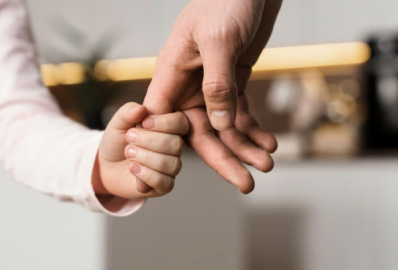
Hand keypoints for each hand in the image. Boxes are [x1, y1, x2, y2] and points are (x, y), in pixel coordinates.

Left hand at [93, 102, 188, 198]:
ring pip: (170, 164)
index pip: (181, 123)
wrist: (106, 165)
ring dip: (146, 157)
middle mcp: (174, 148)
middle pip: (176, 144)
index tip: (144, 123)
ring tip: (128, 152)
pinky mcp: (163, 186)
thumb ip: (128, 112)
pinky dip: (146, 175)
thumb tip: (141, 109)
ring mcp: (170, 167)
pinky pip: (164, 182)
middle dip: (150, 141)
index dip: (165, 123)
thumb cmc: (117, 141)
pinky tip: (133, 168)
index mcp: (169, 128)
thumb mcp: (118, 122)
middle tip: (129, 137)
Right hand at [142, 0, 282, 192]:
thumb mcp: (219, 41)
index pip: (160, 119)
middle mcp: (187, 84)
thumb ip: (217, 84)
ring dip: (243, 146)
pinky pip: (239, 112)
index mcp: (171, 73)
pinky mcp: (232, 81)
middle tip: (245, 182)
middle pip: (198, 131)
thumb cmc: (226, 1)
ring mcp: (210, 84)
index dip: (165, 146)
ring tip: (266, 163)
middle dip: (222, 158)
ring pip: (222, 126)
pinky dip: (253, 129)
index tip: (173, 173)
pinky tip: (268, 142)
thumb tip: (220, 125)